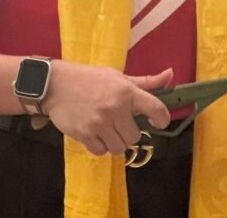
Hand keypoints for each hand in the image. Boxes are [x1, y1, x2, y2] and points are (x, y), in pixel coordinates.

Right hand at [43, 61, 172, 156]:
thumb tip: (170, 75)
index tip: (158, 122)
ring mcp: (100, 122)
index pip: (155, 108)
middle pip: (135, 136)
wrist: (55, 84)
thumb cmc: (89, 79)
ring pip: (119, 147)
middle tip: (118, 122)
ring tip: (105, 128)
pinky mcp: (85, 134)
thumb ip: (145, 82)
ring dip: (114, 141)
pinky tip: (94, 133)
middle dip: (128, 132)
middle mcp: (115, 107)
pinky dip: (100, 146)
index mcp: (126, 91)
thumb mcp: (117, 76)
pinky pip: (102, 152)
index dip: (162, 119)